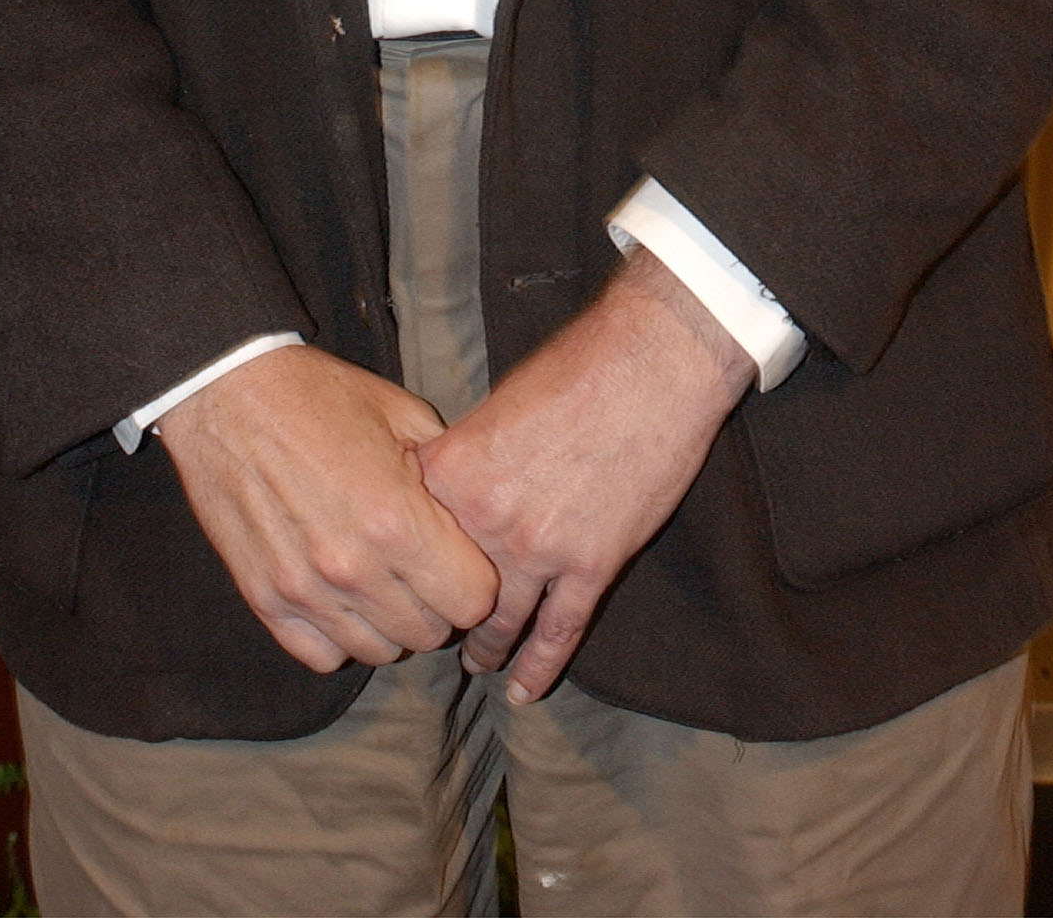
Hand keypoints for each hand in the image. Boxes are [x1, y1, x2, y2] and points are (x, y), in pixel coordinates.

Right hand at [156, 342, 498, 674]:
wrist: (229, 393)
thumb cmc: (320, 396)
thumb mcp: (402, 413)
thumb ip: (446, 472)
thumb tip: (474, 511)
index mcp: (398, 520)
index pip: (472, 601)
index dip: (476, 578)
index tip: (462, 557)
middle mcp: (354, 568)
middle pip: (429, 634)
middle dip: (437, 602)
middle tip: (422, 565)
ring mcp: (306, 591)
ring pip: (379, 652)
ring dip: (389, 621)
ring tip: (381, 577)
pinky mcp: (265, 601)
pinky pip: (322, 656)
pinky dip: (339, 634)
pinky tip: (341, 594)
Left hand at [418, 247, 753, 702]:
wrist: (652, 361)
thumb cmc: (575, 366)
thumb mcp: (495, 404)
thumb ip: (464, 460)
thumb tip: (444, 493)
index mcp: (454, 472)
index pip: (409, 538)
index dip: (404, 562)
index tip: (401, 580)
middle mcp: (486, 519)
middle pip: (448, 587)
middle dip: (440, 612)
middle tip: (433, 630)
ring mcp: (539, 549)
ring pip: (500, 621)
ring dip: (485, 648)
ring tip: (475, 662)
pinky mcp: (591, 565)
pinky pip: (557, 632)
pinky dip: (539, 668)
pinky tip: (525, 692)